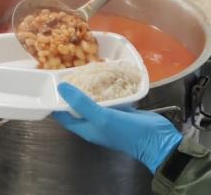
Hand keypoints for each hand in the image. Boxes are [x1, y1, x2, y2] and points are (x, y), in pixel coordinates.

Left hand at [53, 83, 182, 173]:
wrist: (157, 139)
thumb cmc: (127, 132)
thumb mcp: (102, 117)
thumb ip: (82, 103)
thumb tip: (61, 88)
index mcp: (86, 128)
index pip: (64, 116)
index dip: (57, 102)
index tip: (53, 84)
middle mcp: (95, 123)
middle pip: (78, 107)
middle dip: (74, 91)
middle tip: (70, 71)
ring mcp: (109, 117)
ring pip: (95, 100)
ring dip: (90, 88)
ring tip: (85, 69)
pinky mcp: (122, 111)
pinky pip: (110, 98)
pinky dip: (107, 88)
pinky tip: (107, 75)